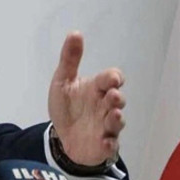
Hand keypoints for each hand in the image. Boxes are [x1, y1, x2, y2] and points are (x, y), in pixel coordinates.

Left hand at [47, 31, 125, 165]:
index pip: (111, 79)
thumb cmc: (68, 106)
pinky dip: (109, 145)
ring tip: (114, 115)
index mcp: (97, 89)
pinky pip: (111, 146)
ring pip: (117, 122)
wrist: (62, 135)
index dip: (114, 78)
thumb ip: (70, 59)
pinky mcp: (103, 145)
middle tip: (113, 96)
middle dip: (117, 98)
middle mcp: (105, 106)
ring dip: (117, 119)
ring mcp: (106, 126)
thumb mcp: (63, 81)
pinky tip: (104, 142)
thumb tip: (75, 33)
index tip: (113, 79)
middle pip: (117, 100)